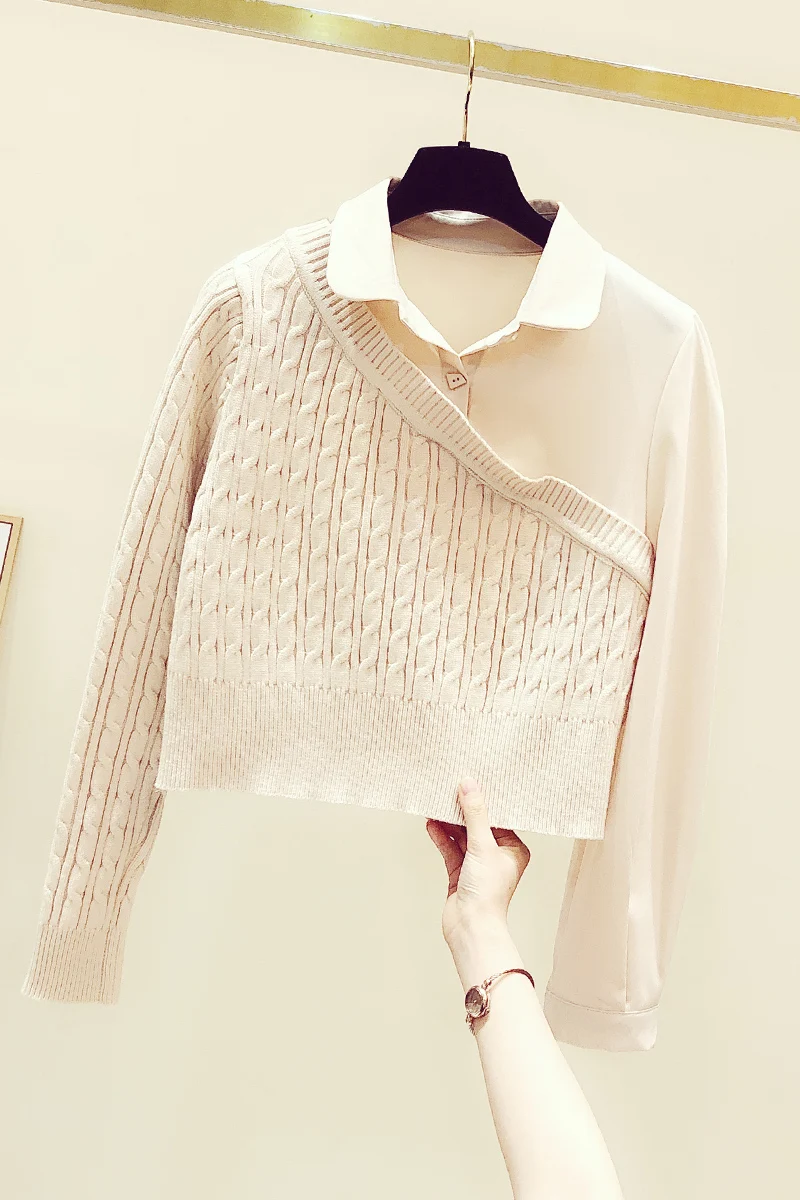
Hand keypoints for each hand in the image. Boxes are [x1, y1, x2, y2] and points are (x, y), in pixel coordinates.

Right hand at [426, 776, 530, 948]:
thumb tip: (470, 785)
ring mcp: (477, 864)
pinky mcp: (460, 873)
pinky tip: (431, 824)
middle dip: (463, 809)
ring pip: (462, 836)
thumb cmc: (488, 894)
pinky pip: (450, 849)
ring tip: (436, 803)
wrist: (470, 928)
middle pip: (478, 825)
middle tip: (450, 788)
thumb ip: (475, 814)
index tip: (473, 780)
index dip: (485, 800)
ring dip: (449, 822)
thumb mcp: (482, 846)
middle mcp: (497, 855)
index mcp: (513, 849)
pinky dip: (441, 837)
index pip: (499, 817)